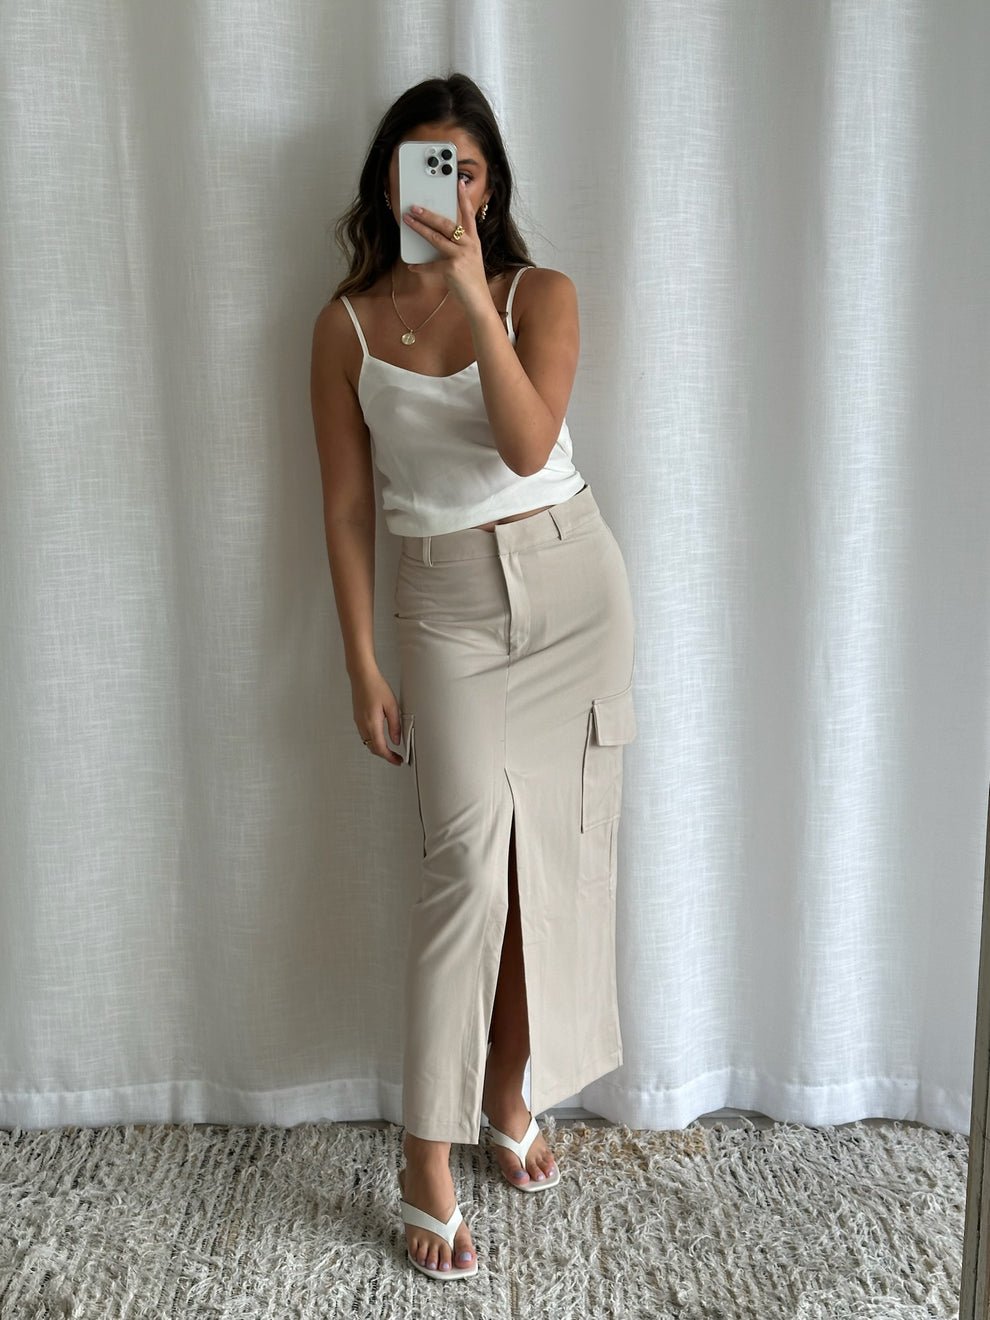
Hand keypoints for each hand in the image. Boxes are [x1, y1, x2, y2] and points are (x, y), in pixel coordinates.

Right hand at [351, 671, 403, 764]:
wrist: (362, 677)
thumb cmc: (376, 687)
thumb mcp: (392, 706)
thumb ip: (395, 725)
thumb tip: (397, 740)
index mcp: (372, 723)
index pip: (381, 748)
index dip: (390, 757)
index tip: (397, 761)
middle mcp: (363, 725)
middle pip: (373, 748)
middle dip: (385, 756)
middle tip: (396, 758)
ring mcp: (358, 722)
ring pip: (368, 743)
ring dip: (378, 749)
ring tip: (390, 749)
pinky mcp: (357, 718)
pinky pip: (365, 735)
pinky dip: (373, 741)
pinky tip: (380, 738)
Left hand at [401, 179, 489, 312]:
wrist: (479, 301)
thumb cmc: (472, 281)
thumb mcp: (469, 259)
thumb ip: (457, 247)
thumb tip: (436, 237)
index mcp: (474, 241)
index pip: (469, 215)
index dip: (463, 198)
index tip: (458, 183)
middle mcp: (469, 245)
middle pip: (447, 224)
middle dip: (429, 214)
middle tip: (415, 207)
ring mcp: (461, 256)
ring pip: (437, 238)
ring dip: (420, 228)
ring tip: (408, 221)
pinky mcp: (452, 268)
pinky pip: (431, 265)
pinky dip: (420, 266)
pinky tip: (412, 266)